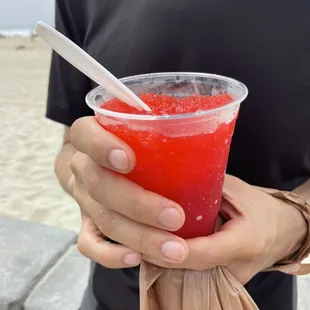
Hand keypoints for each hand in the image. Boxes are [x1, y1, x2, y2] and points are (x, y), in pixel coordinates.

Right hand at [69, 116, 188, 267]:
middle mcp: (84, 168)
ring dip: (139, 236)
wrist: (99, 165)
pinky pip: (89, 244)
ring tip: (174, 249)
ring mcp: (83, 198)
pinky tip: (136, 258)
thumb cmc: (131, 145)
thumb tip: (208, 128)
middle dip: (138, 204)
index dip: (100, 146)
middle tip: (175, 217)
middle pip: (99, 186)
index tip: (128, 160)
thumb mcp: (140, 130)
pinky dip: (110, 255)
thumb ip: (160, 129)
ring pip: (103, 219)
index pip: (83, 134)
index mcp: (92, 138)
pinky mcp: (87, 223)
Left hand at [143, 175, 306, 283]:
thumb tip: (171, 180)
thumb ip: (205, 189)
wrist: (283, 231)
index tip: (148, 239)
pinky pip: (193, 274)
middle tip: (133, 237)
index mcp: (244, 242)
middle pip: (190, 268)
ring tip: (139, 240)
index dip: (174, 249)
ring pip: (189, 275)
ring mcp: (228, 279)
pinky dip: (174, 263)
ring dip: (164, 260)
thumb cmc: (260, 207)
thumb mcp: (235, 191)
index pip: (205, 252)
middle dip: (160, 255)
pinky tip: (156, 247)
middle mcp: (236, 268)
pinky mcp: (221, 280)